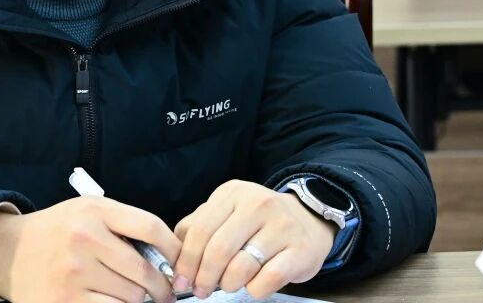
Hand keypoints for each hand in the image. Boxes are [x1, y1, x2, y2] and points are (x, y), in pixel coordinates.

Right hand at [0, 196, 181, 302]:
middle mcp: (84, 238)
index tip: (179, 261)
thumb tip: (166, 256)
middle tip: (164, 290)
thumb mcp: (88, 211)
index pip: (150, 228)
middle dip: (161, 286)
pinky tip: (112, 299)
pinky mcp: (66, 300)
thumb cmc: (57, 231)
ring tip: (132, 293)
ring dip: (138, 299)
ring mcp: (74, 272)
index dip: (173, 249)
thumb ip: (123, 225)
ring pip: (132, 296)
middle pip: (145, 270)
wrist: (10, 251)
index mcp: (94, 211)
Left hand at [173, 179, 335, 298]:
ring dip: (228, 284)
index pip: (199, 230)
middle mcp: (257, 205)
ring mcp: (282, 226)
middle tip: (199, 290)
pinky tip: (252, 285)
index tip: (180, 280)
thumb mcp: (226, 213)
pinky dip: (254, 289)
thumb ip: (198, 227)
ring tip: (227, 285)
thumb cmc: (257, 221)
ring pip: (241, 266)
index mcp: (232, 193)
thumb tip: (174, 257)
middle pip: (218, 249)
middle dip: (203, 277)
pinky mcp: (301, 250)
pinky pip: (268, 279)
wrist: (308, 219)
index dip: (186, 260)